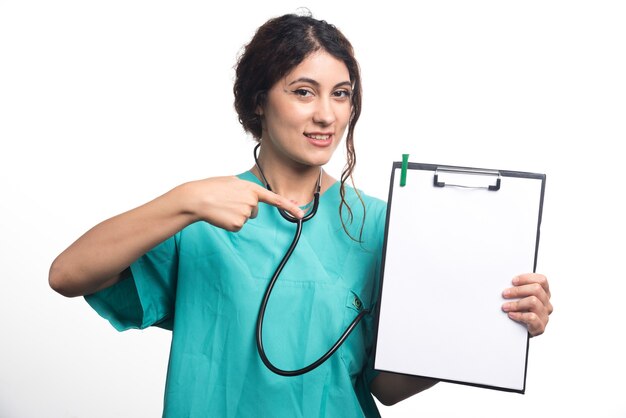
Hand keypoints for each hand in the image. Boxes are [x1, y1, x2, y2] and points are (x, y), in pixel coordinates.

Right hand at [185, 176, 303, 231]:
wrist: (198, 198)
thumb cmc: (212, 188)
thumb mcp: (232, 182)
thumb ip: (246, 189)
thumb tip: (251, 199)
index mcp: (251, 189)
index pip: (274, 199)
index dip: (289, 207)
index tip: (301, 213)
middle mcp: (252, 201)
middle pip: (254, 211)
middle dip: (243, 208)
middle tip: (228, 202)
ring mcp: (246, 213)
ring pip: (245, 218)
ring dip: (235, 214)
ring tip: (222, 207)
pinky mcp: (238, 224)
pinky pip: (238, 226)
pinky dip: (229, 222)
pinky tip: (221, 215)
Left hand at [501, 273, 552, 335]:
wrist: (517, 333)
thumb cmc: (518, 311)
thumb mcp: (519, 298)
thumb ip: (517, 289)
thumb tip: (504, 281)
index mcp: (543, 293)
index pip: (541, 280)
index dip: (527, 278)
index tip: (513, 281)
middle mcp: (546, 303)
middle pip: (537, 289)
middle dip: (518, 290)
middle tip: (505, 294)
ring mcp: (544, 315)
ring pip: (533, 302)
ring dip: (516, 303)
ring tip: (505, 306)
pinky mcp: (540, 327)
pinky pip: (532, 318)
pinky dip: (519, 315)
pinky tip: (511, 315)